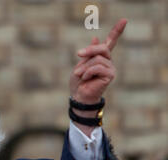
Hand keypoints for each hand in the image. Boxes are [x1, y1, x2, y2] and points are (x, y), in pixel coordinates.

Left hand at [69, 18, 126, 135]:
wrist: (79, 96)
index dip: (117, 31)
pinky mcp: (110, 75)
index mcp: (101, 57)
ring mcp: (110, 68)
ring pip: (98, 59)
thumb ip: (89, 53)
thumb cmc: (78, 82)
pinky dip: (88, 71)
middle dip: (90, 50)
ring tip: (79, 74)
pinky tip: (85, 77)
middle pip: (102, 48)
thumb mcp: (81, 64)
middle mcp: (108, 61)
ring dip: (85, 66)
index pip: (111, 42)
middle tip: (78, 54)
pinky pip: (98, 67)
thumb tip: (96, 37)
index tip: (124, 20)